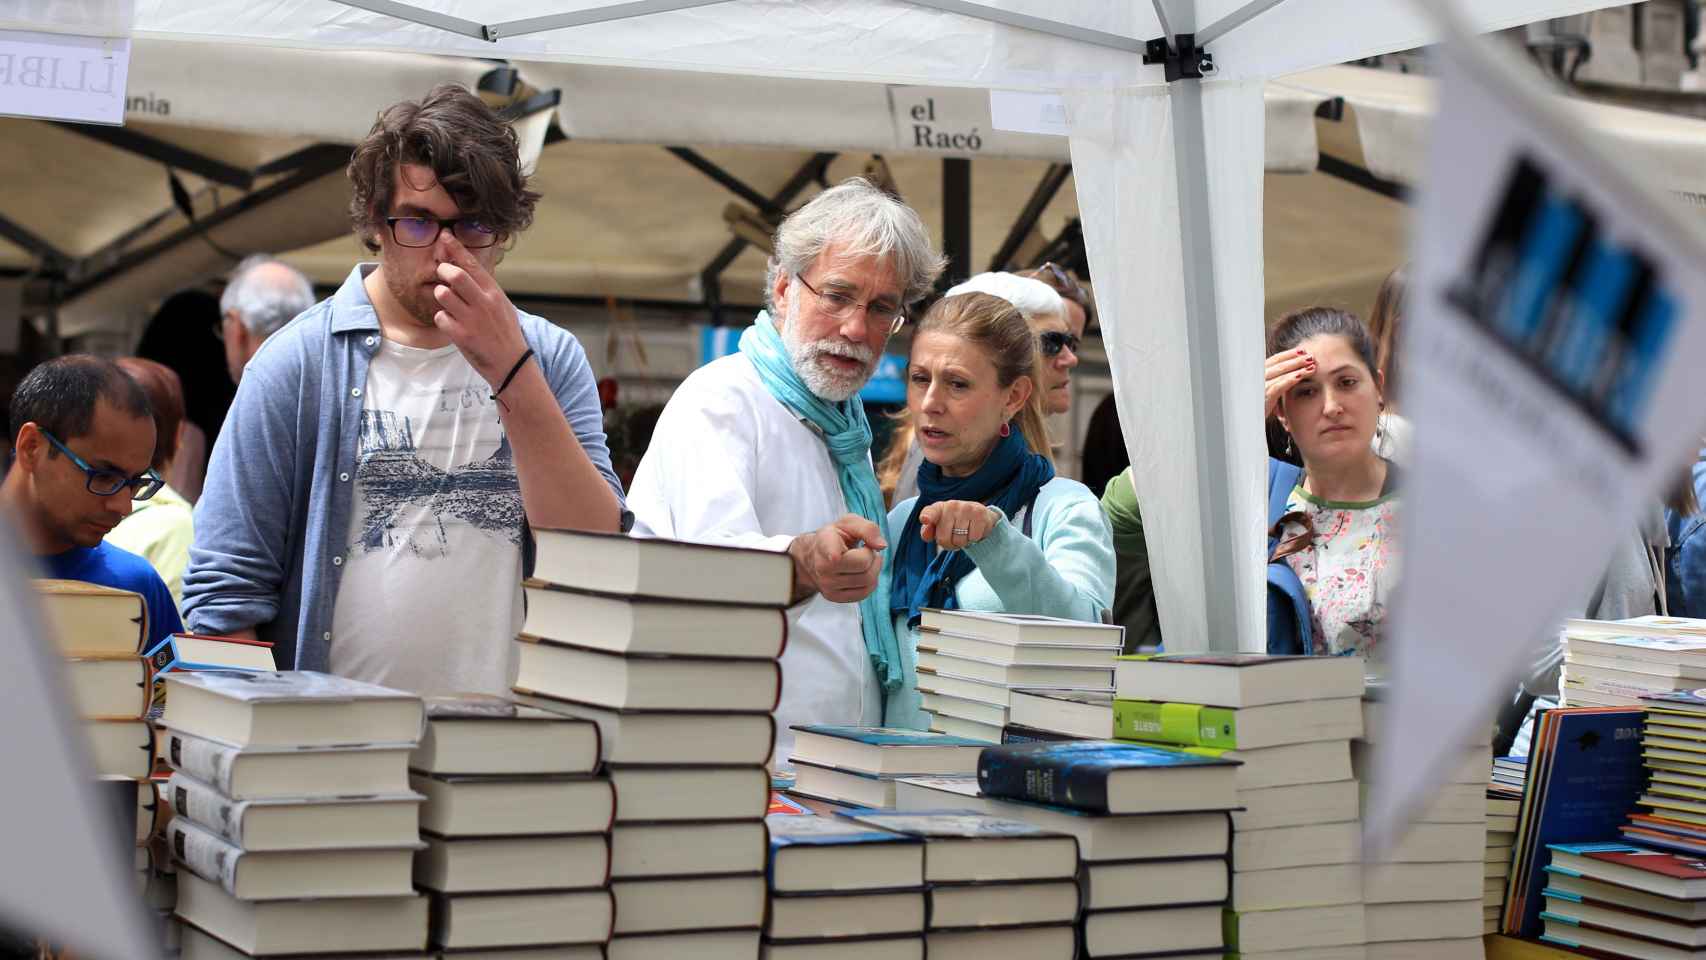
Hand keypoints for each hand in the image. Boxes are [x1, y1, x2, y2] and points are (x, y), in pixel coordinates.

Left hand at [431, 235, 527, 385]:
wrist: (512, 364)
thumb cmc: (505, 333)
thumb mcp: (502, 305)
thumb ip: (484, 288)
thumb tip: (463, 267)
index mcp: (494, 293)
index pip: (472, 264)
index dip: (455, 248)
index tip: (444, 237)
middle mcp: (484, 303)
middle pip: (455, 274)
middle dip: (443, 270)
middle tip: (442, 274)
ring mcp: (472, 319)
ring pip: (443, 294)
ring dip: (441, 296)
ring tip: (449, 303)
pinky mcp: (462, 336)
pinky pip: (440, 317)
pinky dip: (442, 319)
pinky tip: (452, 324)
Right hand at [789, 514, 886, 603]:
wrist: (814, 556)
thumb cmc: (835, 537)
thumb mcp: (849, 523)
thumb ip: (868, 529)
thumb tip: (881, 546)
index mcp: (825, 543)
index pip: (831, 553)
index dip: (834, 554)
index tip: (835, 556)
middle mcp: (822, 567)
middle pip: (863, 565)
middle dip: (872, 555)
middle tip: (865, 549)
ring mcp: (827, 585)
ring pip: (867, 581)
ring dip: (873, 568)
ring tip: (864, 560)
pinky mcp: (834, 597)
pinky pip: (864, 593)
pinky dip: (870, 582)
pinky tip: (863, 572)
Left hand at [919, 500, 995, 550]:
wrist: (978, 514)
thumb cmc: (953, 522)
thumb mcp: (938, 526)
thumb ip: (928, 532)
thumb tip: (926, 536)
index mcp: (938, 508)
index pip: (930, 512)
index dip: (927, 517)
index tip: (924, 519)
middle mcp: (951, 505)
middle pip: (944, 539)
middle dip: (949, 544)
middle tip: (954, 538)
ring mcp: (966, 508)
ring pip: (960, 541)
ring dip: (963, 543)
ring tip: (965, 533)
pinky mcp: (980, 513)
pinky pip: (973, 538)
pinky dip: (974, 539)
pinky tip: (974, 530)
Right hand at [1264, 348, 1315, 417]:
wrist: (1248, 422)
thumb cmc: (1258, 406)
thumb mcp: (1266, 390)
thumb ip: (1274, 380)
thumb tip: (1291, 371)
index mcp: (1257, 373)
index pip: (1275, 359)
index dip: (1289, 354)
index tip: (1303, 351)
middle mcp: (1257, 376)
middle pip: (1279, 363)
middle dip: (1296, 359)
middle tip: (1311, 356)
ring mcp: (1259, 386)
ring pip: (1281, 372)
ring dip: (1298, 367)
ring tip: (1312, 366)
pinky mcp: (1264, 396)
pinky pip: (1280, 385)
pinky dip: (1291, 379)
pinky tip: (1302, 376)